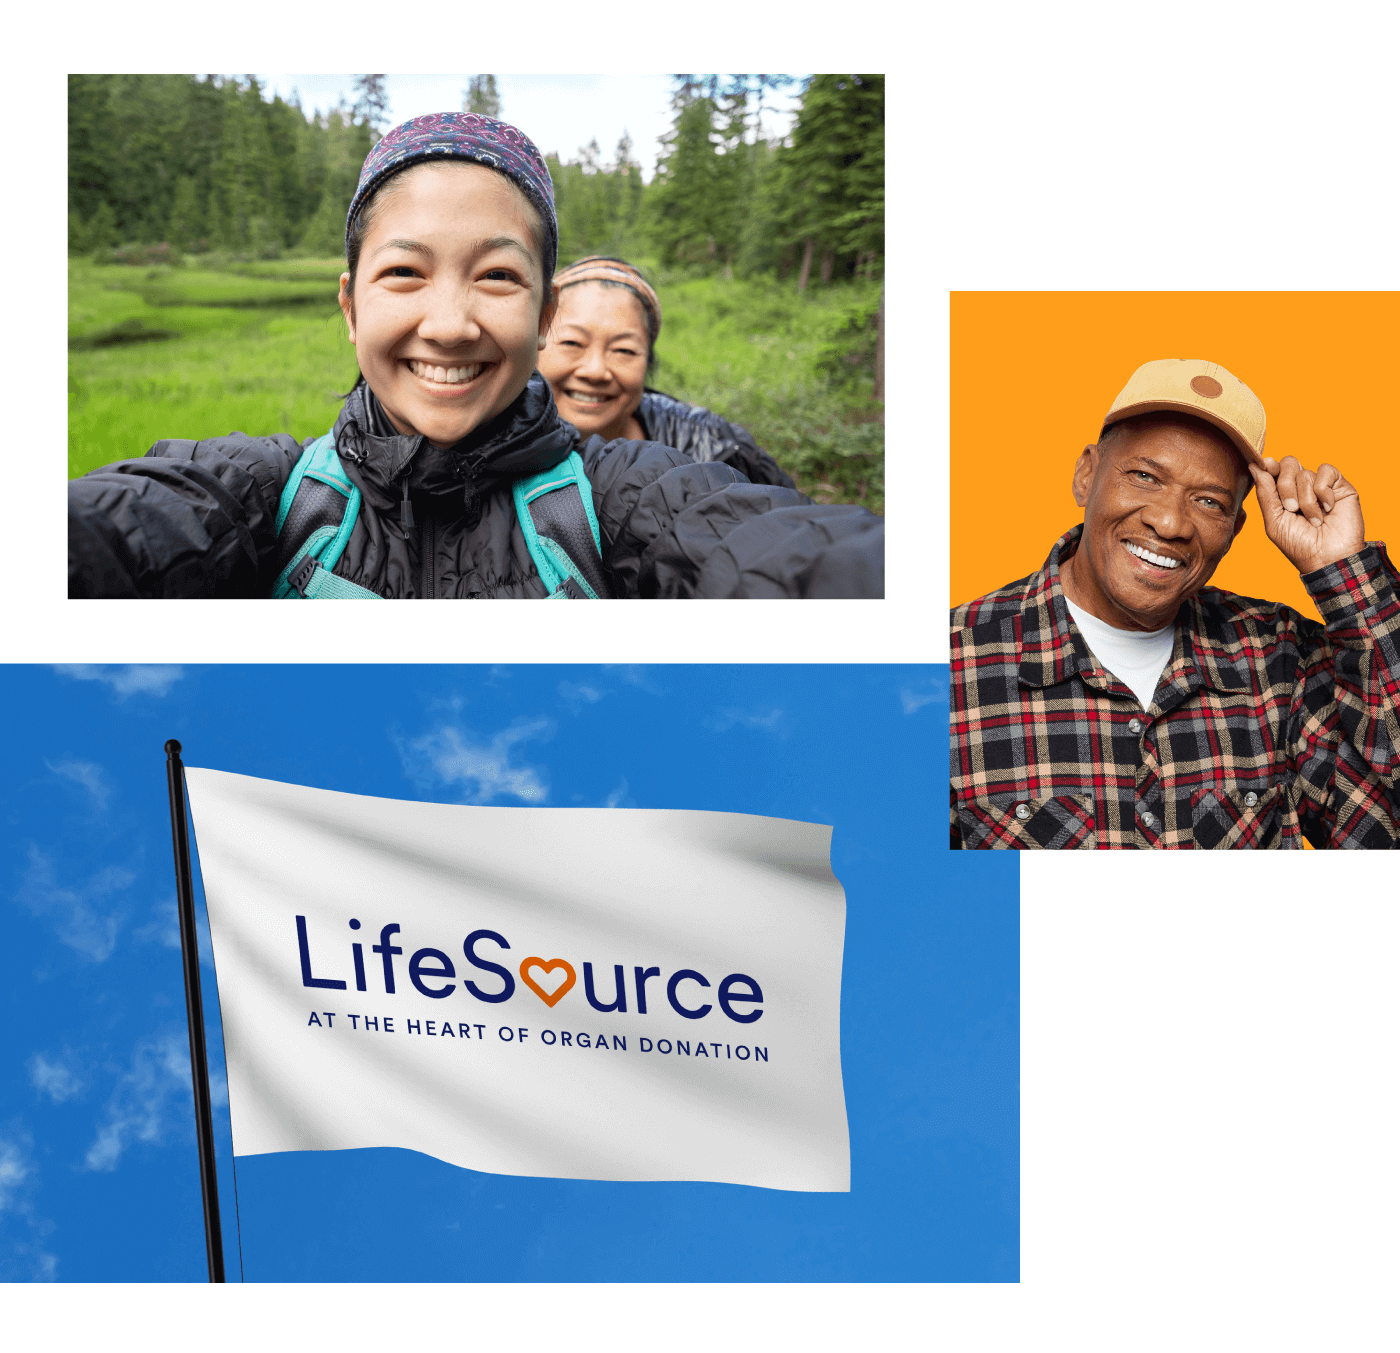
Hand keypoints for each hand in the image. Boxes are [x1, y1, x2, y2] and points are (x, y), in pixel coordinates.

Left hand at [1248, 454, 1364, 574]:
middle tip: (1291, 509)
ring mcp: (1320, 485)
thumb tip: (1255, 466)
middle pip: (1288, 463)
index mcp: (1282, 494)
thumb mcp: (1274, 521)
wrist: (1327, 557)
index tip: (1266, 466)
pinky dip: (1323, 492)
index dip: (1268, 465)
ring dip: (1306, 500)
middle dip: (1285, 486)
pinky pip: (1325, 472)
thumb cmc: (1298, 544)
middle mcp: (1301, 487)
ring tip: (1313, 520)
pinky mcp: (1340, 485)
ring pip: (1304, 473)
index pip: (1273, 468)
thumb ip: (1265, 493)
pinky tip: (1327, 509)